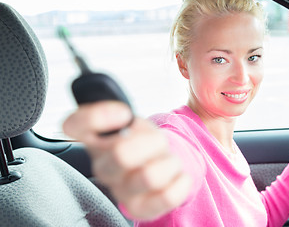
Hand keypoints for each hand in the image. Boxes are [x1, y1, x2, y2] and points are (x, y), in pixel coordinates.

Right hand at [63, 101, 191, 220]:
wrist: (159, 163)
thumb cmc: (142, 140)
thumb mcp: (133, 119)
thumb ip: (124, 114)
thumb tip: (124, 118)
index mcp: (95, 140)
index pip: (74, 125)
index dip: (98, 116)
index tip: (124, 113)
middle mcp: (102, 167)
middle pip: (121, 154)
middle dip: (151, 142)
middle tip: (157, 142)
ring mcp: (120, 190)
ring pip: (150, 177)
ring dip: (169, 162)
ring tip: (168, 160)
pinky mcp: (140, 209)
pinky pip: (167, 197)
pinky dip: (181, 181)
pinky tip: (177, 175)